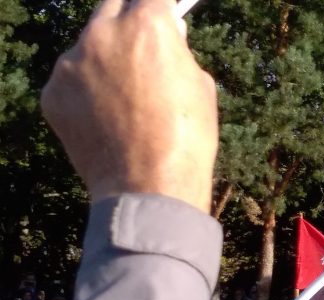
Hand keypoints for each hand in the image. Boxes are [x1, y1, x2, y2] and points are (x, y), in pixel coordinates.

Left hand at [41, 0, 217, 209]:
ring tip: (125, 97)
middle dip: (127, 21)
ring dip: (104, 58)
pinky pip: (71, 80)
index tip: (162, 18)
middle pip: (111, 6)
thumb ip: (179, 53)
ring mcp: (71, 64)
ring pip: (87, 45)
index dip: (158, 9)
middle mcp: (102, 34)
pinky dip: (86, 91)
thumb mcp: (201, 87)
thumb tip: (169, 39)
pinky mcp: (53, 93)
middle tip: (141, 45)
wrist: (149, 187)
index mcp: (146, 26)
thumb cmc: (187, 139)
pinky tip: (107, 118)